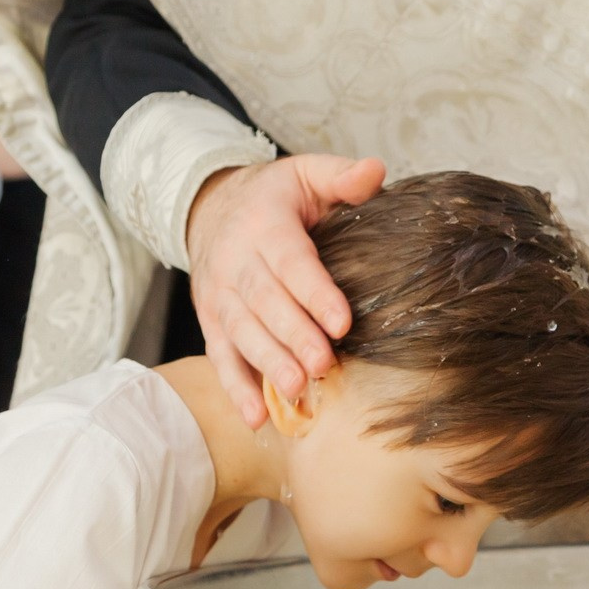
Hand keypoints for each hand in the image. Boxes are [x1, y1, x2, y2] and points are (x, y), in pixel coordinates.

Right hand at [185, 154, 386, 427]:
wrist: (211, 208)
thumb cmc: (274, 198)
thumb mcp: (306, 173)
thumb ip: (341, 175)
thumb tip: (376, 171)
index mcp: (264, 224)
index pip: (290, 262)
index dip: (314, 293)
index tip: (342, 322)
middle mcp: (236, 262)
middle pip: (264, 303)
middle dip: (293, 335)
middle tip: (322, 365)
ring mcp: (219, 295)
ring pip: (241, 332)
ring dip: (266, 363)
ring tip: (295, 388)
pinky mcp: (211, 321)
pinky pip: (220, 356)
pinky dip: (236, 388)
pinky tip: (257, 417)